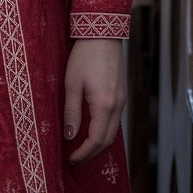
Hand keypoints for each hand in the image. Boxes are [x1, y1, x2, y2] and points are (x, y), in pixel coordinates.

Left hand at [63, 38, 125, 163]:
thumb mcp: (72, 83)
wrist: (102, 34)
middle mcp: (117, 106)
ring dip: (99, 142)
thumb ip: (71, 111)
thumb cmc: (84, 55)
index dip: (84, 152)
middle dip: (92, 152)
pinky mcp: (121, 94)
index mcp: (105, 105)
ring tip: (81, 144)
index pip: (97, 140)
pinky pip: (115, 120)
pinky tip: (91, 127)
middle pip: (108, 140)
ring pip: (113, 131)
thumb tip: (69, 135)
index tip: (71, 158)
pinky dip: (104, 130)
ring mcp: (122, 100)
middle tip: (75, 156)